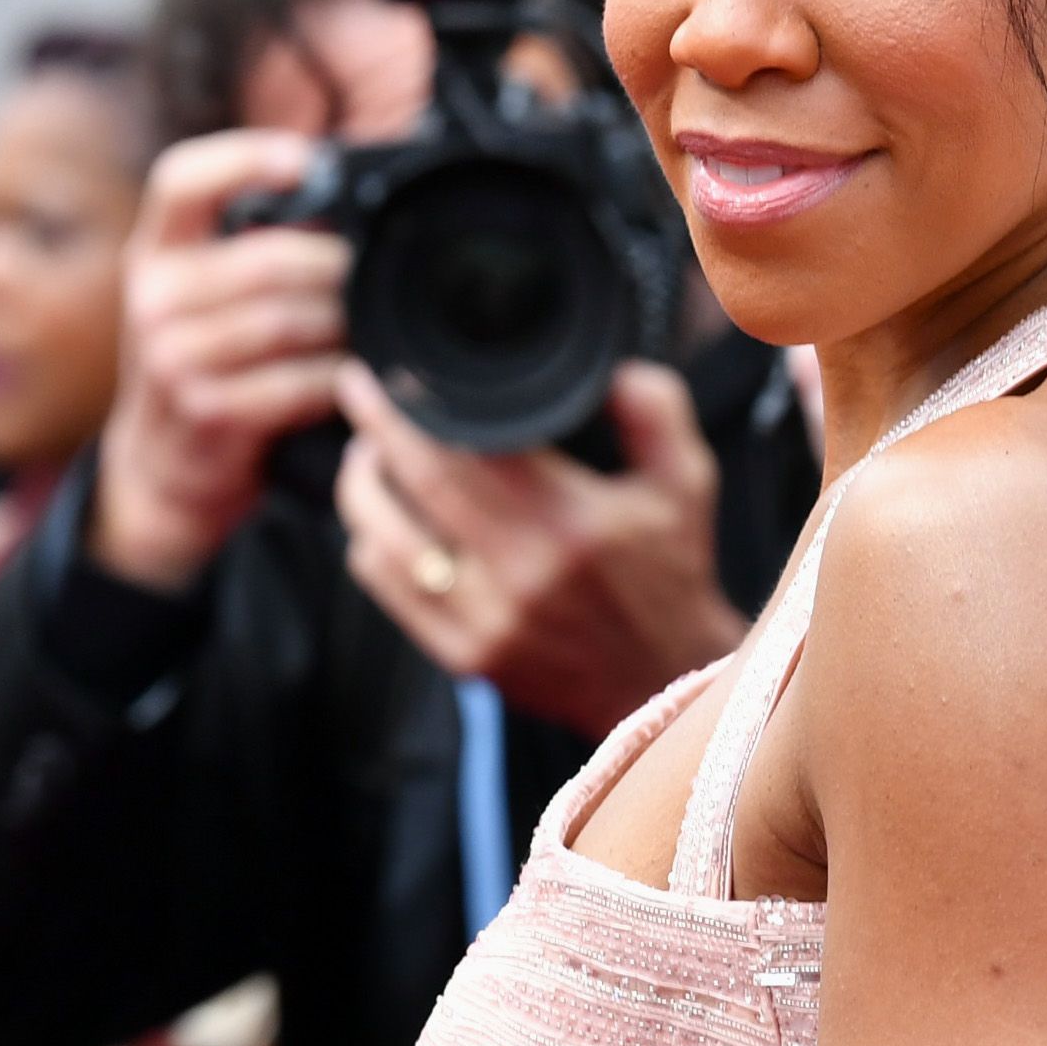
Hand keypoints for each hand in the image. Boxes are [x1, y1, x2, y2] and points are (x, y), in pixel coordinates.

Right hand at [89, 130, 351, 590]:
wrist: (161, 468)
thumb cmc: (200, 362)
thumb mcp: (201, 294)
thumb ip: (251, 244)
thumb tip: (343, 191)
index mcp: (154, 251)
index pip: (181, 180)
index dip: (243, 157)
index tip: (304, 160)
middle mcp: (151, 296)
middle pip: (268, 257)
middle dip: (337, 265)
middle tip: (374, 272)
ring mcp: (171, 357)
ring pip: (289, 320)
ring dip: (344, 323)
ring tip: (370, 324)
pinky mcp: (204, 411)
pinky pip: (294, 382)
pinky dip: (334, 378)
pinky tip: (351, 377)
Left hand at [334, 357, 744, 738]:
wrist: (664, 677)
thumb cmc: (670, 572)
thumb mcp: (686, 480)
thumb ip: (653, 408)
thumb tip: (605, 368)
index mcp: (572, 522)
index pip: (469, 447)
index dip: (416, 404)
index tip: (392, 372)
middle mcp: (523, 574)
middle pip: (418, 484)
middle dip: (375, 429)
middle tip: (360, 392)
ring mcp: (486, 622)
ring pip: (384, 541)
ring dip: (362, 488)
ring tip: (367, 454)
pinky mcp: (464, 657)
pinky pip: (387, 590)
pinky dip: (370, 544)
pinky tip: (380, 518)